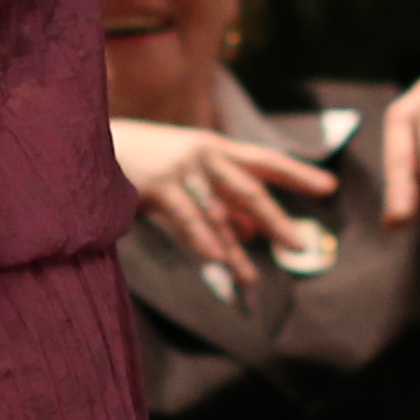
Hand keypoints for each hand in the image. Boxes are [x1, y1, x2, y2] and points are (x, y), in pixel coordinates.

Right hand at [114, 115, 334, 270]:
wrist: (90, 142)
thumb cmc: (142, 161)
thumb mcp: (187, 176)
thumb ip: (219, 201)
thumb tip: (252, 231)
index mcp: (214, 147)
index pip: (264, 161)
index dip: (297, 174)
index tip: (329, 187)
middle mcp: (204, 153)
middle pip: (248, 190)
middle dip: (276, 219)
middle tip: (300, 245)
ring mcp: (182, 168)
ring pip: (218, 213)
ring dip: (235, 249)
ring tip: (251, 277)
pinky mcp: (159, 184)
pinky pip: (186, 218)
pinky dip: (201, 239)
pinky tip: (215, 261)